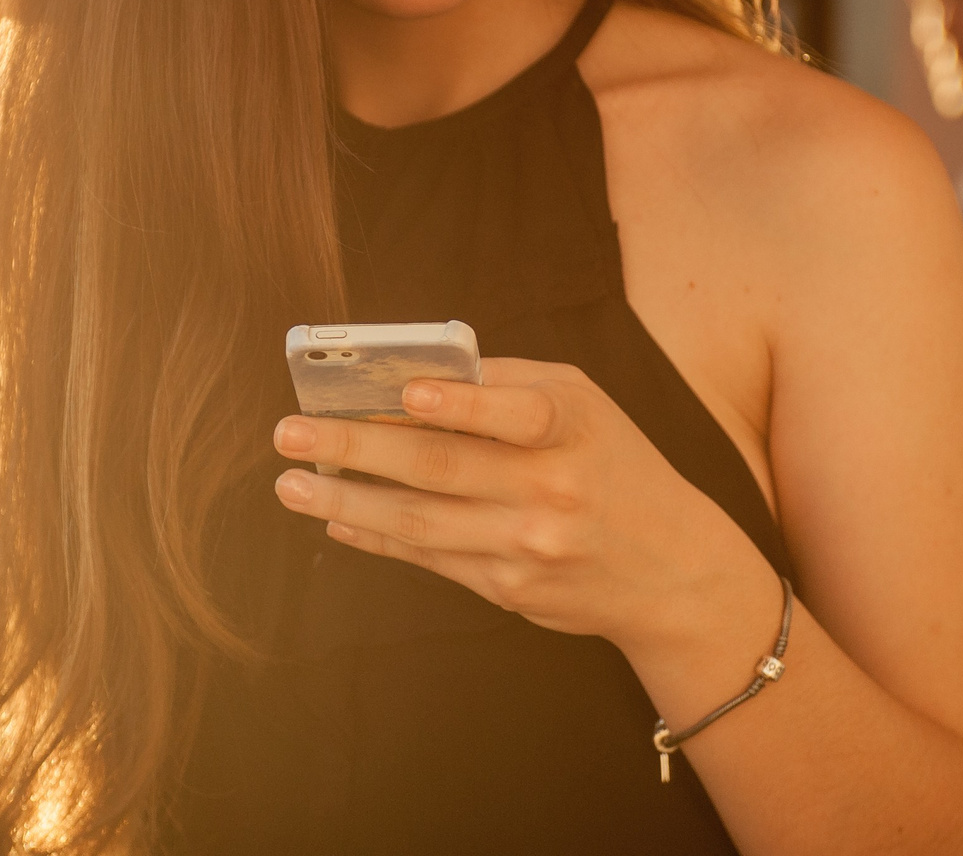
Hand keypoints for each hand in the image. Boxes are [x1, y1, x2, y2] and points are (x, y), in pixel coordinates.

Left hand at [269, 357, 775, 657]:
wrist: (672, 569)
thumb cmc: (612, 463)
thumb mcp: (582, 406)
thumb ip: (506, 384)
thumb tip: (408, 375)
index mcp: (575, 428)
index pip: (517, 411)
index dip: (459, 402)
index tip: (403, 389)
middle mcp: (554, 490)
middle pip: (443, 467)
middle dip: (357, 448)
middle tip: (291, 431)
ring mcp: (530, 545)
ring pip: (421, 522)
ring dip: (346, 499)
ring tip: (290, 483)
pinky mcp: (510, 587)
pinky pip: (430, 558)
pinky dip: (377, 536)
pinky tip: (336, 515)